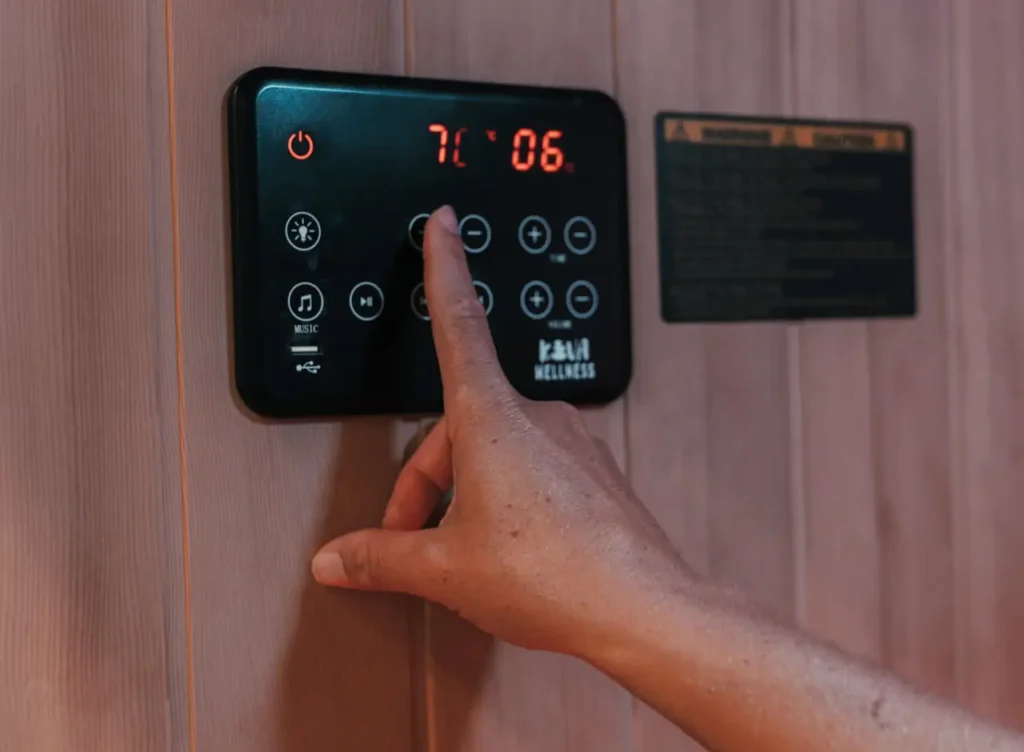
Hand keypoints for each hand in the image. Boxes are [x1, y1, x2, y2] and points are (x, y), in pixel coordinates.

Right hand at [311, 206, 689, 657]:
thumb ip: (383, 559)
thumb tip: (337, 561)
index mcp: (492, 417)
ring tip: (462, 554)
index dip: (443, 267)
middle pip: (457, 427)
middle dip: (425, 485)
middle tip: (411, 542)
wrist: (640, 608)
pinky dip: (507, 501)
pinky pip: (534, 471)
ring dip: (465, 495)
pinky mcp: (595, 473)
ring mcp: (573, 442)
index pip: (457, 322)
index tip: (444, 224)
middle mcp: (538, 417)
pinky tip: (510, 550)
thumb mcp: (445, 569)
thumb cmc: (552, 574)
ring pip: (496, 451)